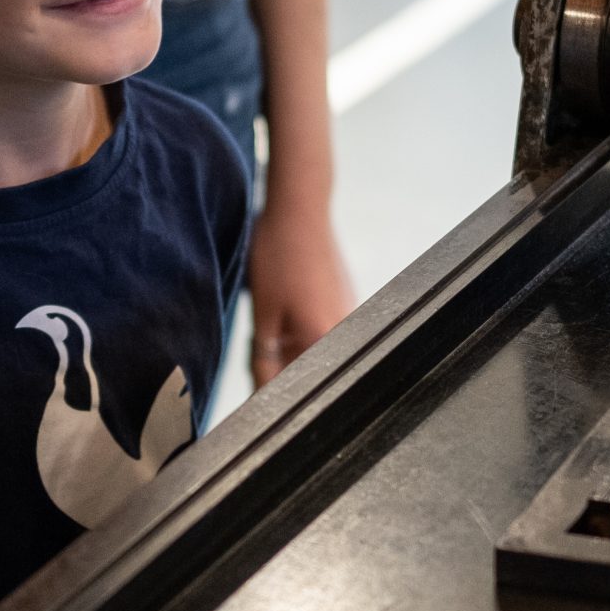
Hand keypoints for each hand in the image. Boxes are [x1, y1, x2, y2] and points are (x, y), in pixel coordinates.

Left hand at [246, 192, 355, 386]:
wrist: (300, 210)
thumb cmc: (278, 256)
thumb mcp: (262, 316)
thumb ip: (265, 362)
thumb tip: (261, 400)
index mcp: (327, 339)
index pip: (302, 387)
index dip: (275, 391)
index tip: (257, 382)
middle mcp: (348, 332)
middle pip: (313, 371)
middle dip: (283, 369)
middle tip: (260, 346)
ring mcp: (352, 315)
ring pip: (318, 351)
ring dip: (293, 349)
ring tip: (273, 320)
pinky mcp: (349, 302)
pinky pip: (326, 331)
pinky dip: (304, 331)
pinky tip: (287, 308)